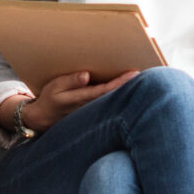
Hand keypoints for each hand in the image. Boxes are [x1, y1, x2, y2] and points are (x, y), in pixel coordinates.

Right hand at [0, 69, 138, 135]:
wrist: (43, 120)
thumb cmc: (50, 100)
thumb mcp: (55, 87)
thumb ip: (70, 81)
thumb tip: (86, 76)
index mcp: (81, 98)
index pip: (106, 90)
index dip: (120, 82)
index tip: (134, 73)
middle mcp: (90, 108)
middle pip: (115, 98)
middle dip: (130, 88)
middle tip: (149, 76)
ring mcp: (93, 114)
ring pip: (115, 104)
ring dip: (129, 94)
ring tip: (144, 82)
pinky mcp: (95, 117)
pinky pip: (111, 107)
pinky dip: (122, 99)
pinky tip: (131, 92)